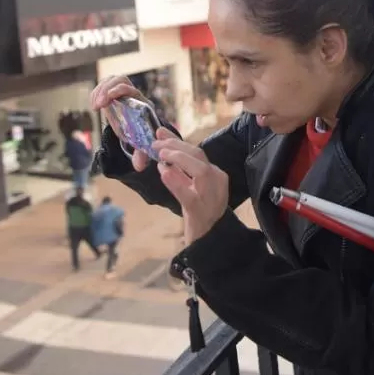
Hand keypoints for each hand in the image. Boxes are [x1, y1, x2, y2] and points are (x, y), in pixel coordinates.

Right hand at [90, 75, 153, 172]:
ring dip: (99, 90)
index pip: (131, 89)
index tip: (104, 104)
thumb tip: (138, 167)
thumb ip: (140, 154)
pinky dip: (96, 92)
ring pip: (111, 79)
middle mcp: (133, 94)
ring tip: (95, 106)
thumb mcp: (140, 143)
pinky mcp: (112, 92)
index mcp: (142, 104)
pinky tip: (94, 104)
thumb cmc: (141, 134)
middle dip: (106, 89)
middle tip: (98, 105)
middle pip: (120, 79)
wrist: (140, 128)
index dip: (117, 92)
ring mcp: (122, 91)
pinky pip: (104, 84)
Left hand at [152, 127, 228, 242]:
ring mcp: (211, 196)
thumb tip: (163, 154)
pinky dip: (176, 182)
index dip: (177, 141)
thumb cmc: (199, 214)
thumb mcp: (191, 188)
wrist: (210, 241)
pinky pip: (189, 194)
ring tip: (161, 154)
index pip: (196, 151)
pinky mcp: (200, 211)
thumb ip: (180, 171)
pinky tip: (164, 173)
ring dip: (179, 159)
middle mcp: (217, 181)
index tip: (160, 133)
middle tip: (156, 144)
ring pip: (200, 170)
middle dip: (176, 146)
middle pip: (198, 156)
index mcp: (216, 174)